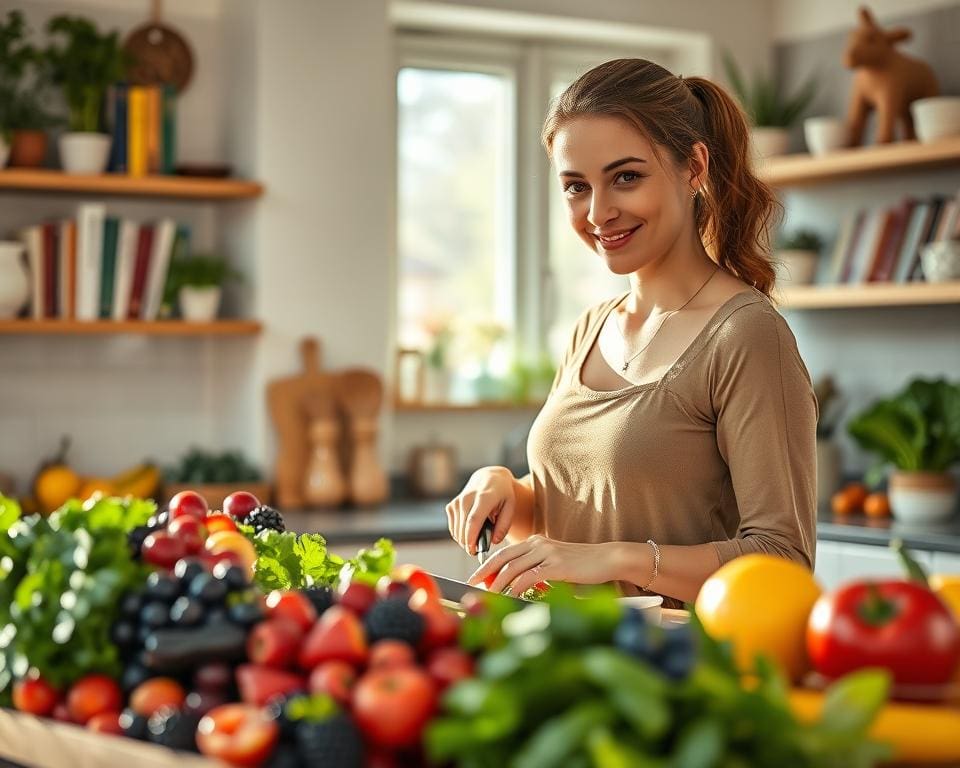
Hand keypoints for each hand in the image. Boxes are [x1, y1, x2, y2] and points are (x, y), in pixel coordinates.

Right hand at [445, 466, 516, 554]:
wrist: (489, 478)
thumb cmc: (502, 495)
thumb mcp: (510, 507)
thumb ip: (504, 525)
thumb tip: (493, 541)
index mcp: (485, 496)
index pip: (473, 519)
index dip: (471, 537)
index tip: (473, 551)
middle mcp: (467, 497)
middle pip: (463, 528)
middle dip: (469, 544)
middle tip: (480, 549)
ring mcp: (457, 501)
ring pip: (457, 530)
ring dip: (465, 540)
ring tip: (478, 538)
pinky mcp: (451, 506)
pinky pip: (453, 528)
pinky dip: (460, 534)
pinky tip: (470, 531)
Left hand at [467, 535, 617, 595]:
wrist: (607, 558)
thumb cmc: (583, 565)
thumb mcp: (555, 564)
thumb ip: (537, 571)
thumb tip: (518, 588)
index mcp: (535, 542)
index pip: (505, 552)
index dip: (488, 565)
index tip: (476, 578)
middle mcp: (538, 543)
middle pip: (503, 557)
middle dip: (485, 572)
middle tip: (472, 585)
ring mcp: (547, 553)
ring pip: (514, 567)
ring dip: (499, 584)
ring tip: (489, 597)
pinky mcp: (557, 565)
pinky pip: (530, 577)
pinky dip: (518, 588)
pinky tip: (512, 597)